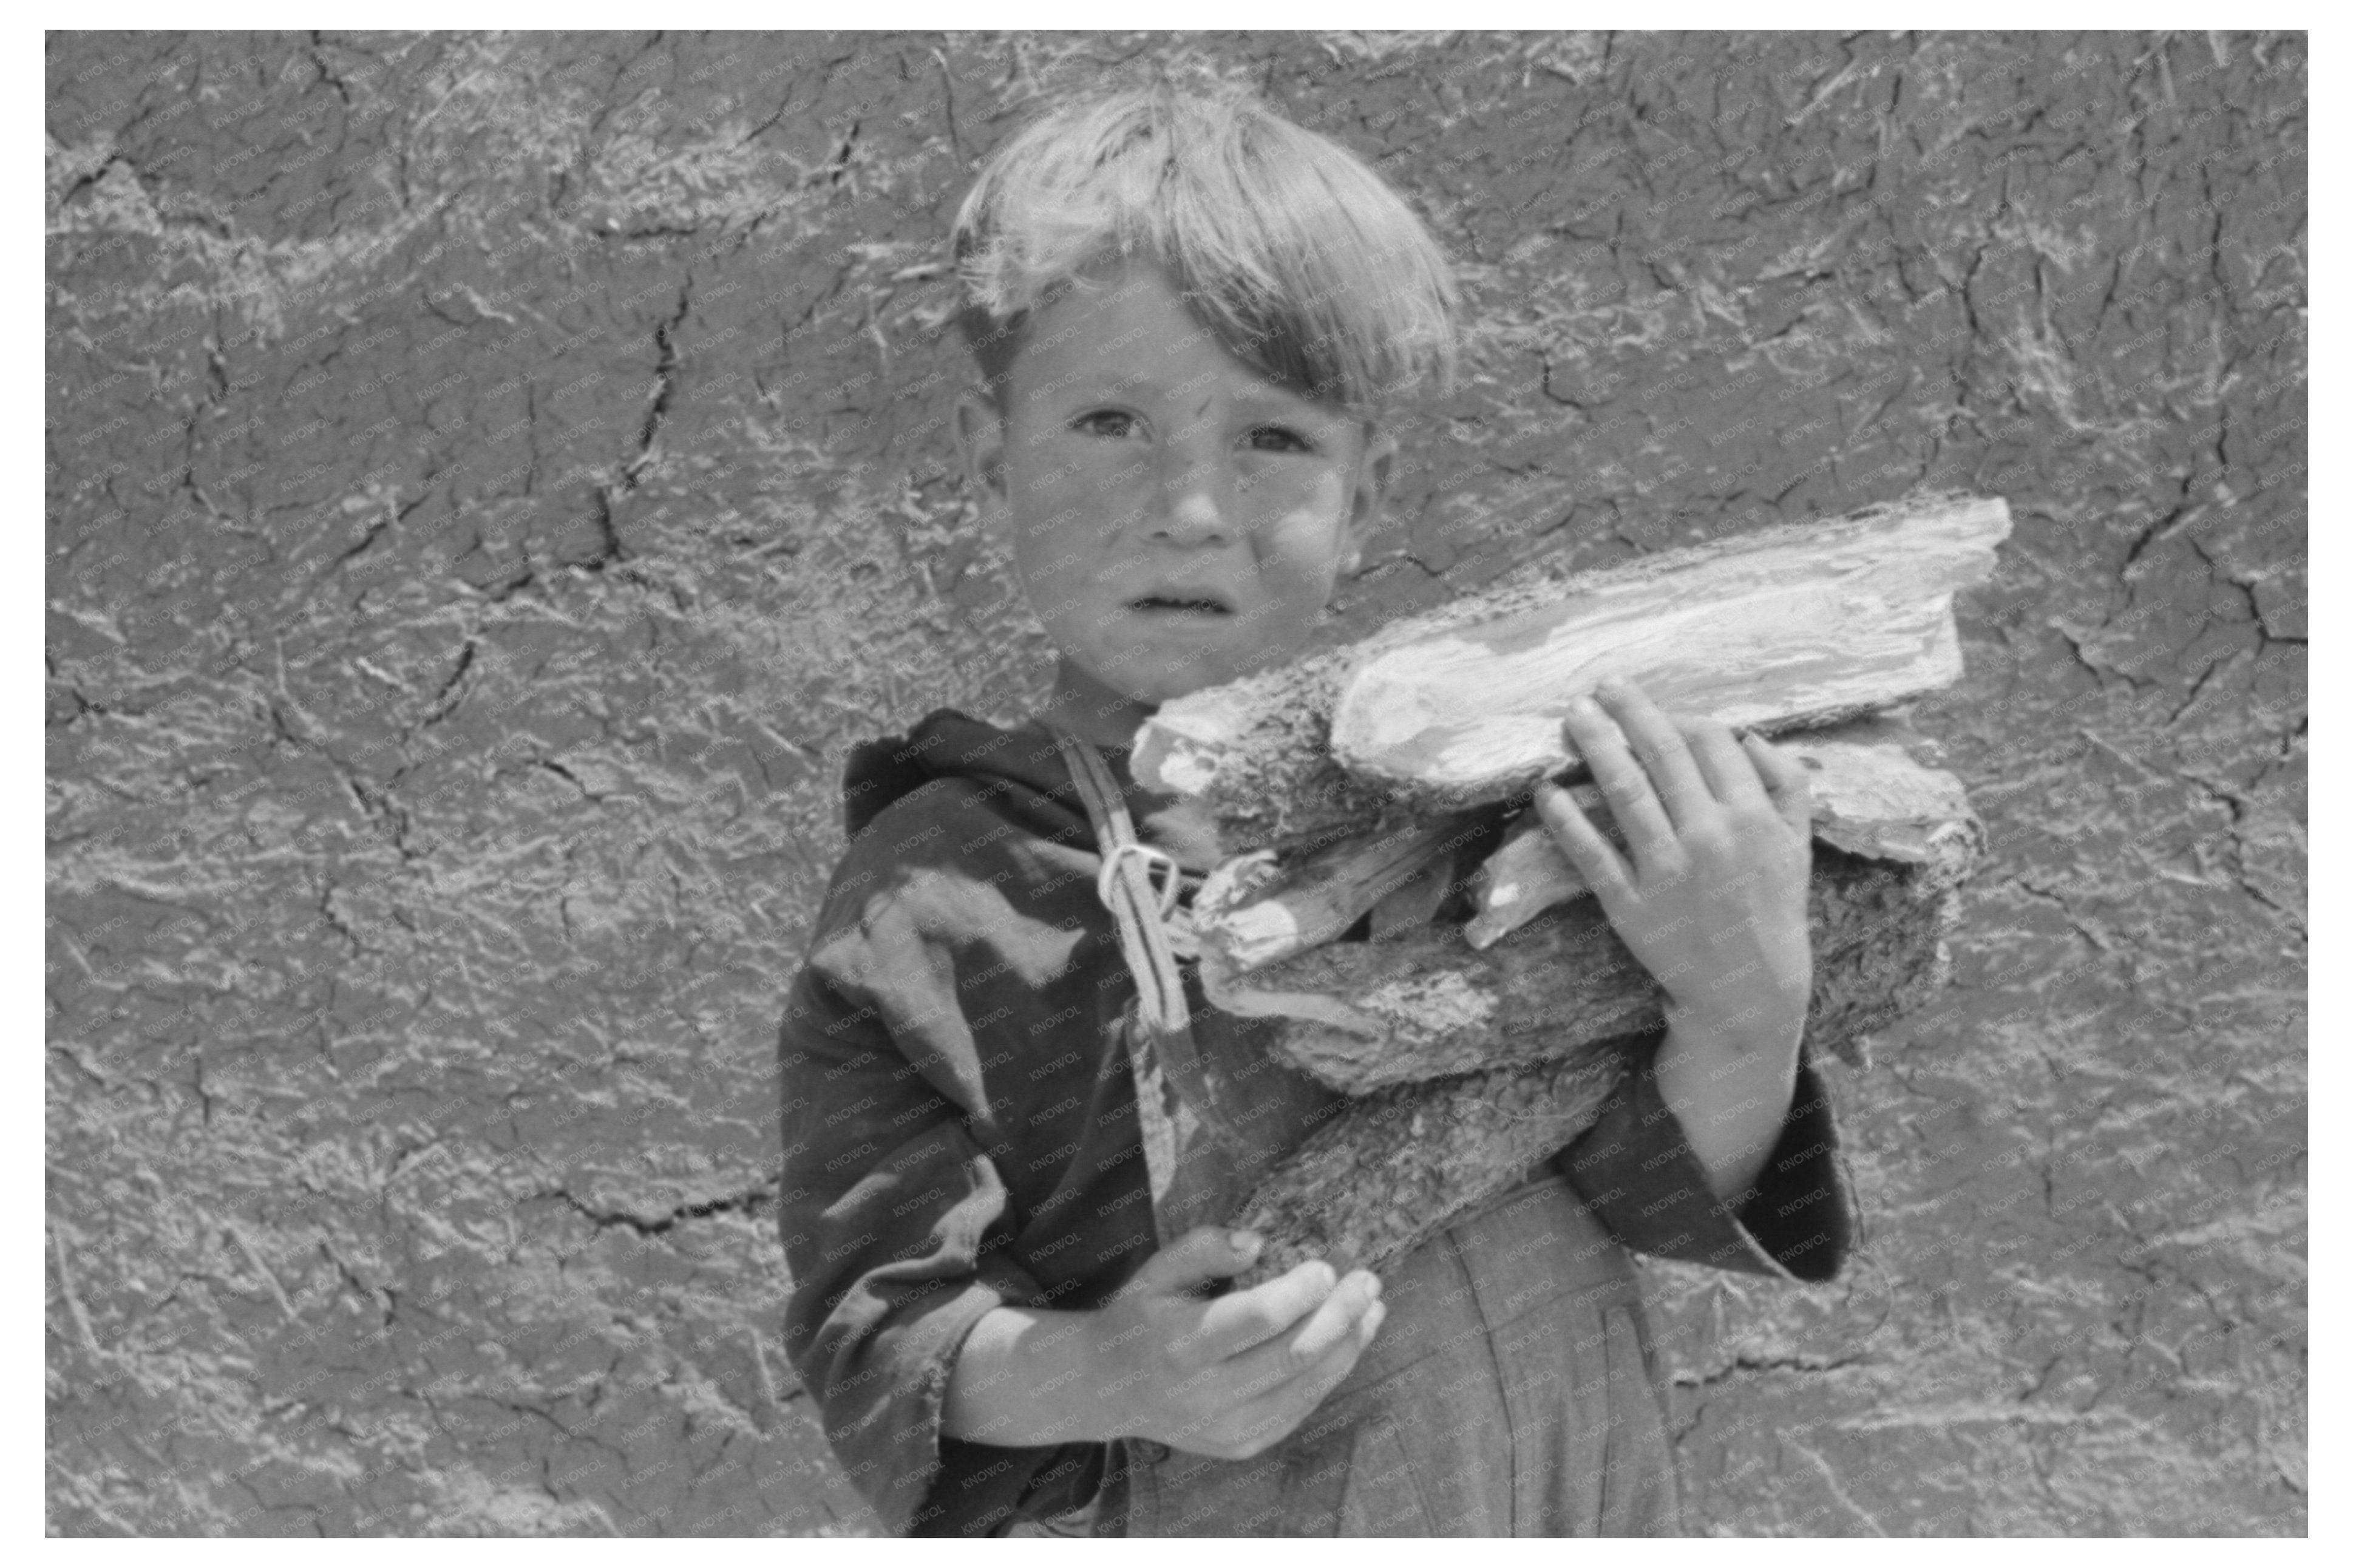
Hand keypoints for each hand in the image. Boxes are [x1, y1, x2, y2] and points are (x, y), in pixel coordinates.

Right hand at [1094, 1226, 1384, 1461]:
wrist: (1106, 1390)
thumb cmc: (1140, 1317)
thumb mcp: (1156, 1271)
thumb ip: (1202, 1248)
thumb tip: (1258, 1241)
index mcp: (1181, 1343)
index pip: (1257, 1318)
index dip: (1300, 1292)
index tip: (1327, 1266)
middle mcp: (1205, 1393)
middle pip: (1294, 1354)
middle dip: (1341, 1315)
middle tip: (1369, 1282)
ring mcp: (1226, 1427)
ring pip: (1307, 1387)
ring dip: (1349, 1346)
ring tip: (1373, 1310)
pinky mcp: (1242, 1444)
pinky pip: (1300, 1409)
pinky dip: (1331, 1374)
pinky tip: (1348, 1343)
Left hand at [1534, 676, 1813, 1041]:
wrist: (1749, 991)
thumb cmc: (1771, 908)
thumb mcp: (1798, 845)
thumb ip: (1787, 785)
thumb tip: (1749, 735)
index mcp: (1752, 817)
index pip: (1710, 741)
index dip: (1679, 715)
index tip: (1655, 710)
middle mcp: (1711, 838)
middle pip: (1663, 754)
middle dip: (1630, 711)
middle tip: (1603, 686)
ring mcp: (1668, 872)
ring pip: (1625, 792)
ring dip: (1595, 746)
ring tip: (1573, 715)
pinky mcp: (1630, 906)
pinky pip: (1591, 854)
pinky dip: (1566, 820)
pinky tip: (1546, 791)